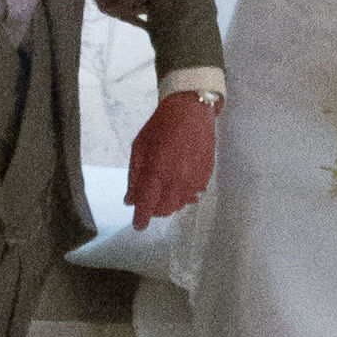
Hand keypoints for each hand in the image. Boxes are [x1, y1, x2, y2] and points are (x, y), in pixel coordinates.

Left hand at [125, 91, 216, 226]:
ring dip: (169, 202)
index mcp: (158, 171)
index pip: (148, 205)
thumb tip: (130, 201)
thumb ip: (134, 177)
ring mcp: (194, 178)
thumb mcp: (139, 148)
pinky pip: (194, 195)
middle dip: (154, 209)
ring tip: (164, 188)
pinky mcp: (206, 175)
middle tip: (149, 199)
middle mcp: (178, 179)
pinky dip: (184, 194)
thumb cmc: (160, 127)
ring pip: (180, 204)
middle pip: (165, 209)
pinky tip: (179, 182)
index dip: (141, 218)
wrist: (190, 110)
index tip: (138, 225)